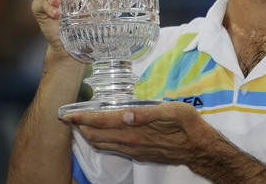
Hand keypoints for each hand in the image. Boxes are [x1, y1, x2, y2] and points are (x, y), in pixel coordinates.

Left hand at [64, 102, 211, 164]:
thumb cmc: (187, 125)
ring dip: (89, 135)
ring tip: (80, 125)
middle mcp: (130, 142)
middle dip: (80, 127)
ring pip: (103, 145)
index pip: (102, 122)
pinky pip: (113, 149)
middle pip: (97, 136)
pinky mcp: (138, 154)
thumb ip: (147, 113)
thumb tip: (125, 113)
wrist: (198, 148)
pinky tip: (101, 136)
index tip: (67, 114)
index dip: (83, 118)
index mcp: (135, 129)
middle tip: (68, 117)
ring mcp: (133, 150)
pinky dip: (101, 141)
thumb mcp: (172, 111)